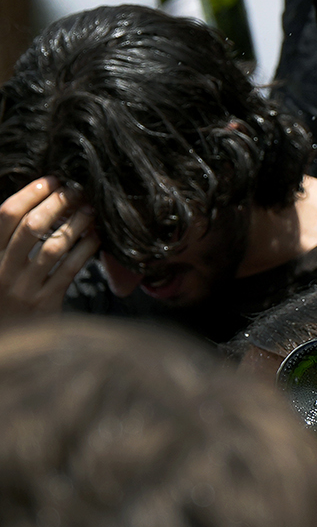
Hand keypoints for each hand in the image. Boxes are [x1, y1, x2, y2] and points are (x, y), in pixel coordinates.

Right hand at [0, 178, 97, 318]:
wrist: (5, 346)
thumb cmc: (3, 298)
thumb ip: (8, 241)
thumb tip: (38, 201)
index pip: (4, 215)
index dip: (30, 193)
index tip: (52, 180)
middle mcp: (0, 271)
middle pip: (31, 226)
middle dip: (58, 202)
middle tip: (77, 190)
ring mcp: (23, 289)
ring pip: (53, 246)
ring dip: (76, 222)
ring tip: (90, 209)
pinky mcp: (45, 303)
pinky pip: (70, 268)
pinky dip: (86, 248)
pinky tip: (96, 237)